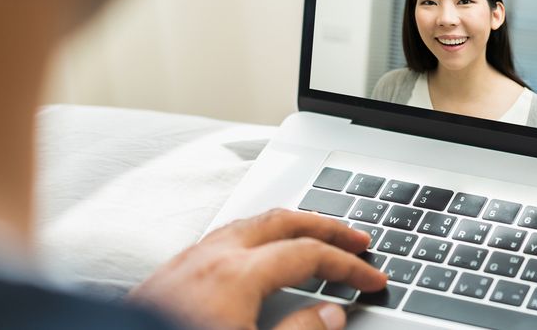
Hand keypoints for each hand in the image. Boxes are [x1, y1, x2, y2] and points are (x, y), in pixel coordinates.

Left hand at [129, 209, 387, 329]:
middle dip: (324, 225)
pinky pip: (222, 239)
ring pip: (248, 225)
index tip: (372, 277)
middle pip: (280, 221)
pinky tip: (256, 256)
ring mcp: (183, 264)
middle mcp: (209, 258)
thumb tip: (330, 315)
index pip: (309, 253)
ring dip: (288, 226)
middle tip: (355, 238)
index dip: (348, 264)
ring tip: (312, 236)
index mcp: (235, 275)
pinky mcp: (165, 278)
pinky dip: (255, 238)